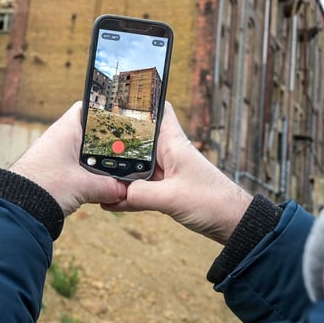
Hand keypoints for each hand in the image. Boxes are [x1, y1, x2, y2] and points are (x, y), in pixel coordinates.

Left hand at [10, 101, 126, 215]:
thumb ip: (109, 187)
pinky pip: (78, 171)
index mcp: (66, 131)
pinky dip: (90, 179)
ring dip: (100, 167)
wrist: (15, 209)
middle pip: (92, 136)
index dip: (106, 110)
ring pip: (86, 156)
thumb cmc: (44, 188)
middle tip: (127, 153)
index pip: (89, 109)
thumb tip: (125, 191)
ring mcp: (56, 158)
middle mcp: (60, 140)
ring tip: (117, 175)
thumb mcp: (84, 187)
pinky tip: (100, 190)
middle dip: (109, 147)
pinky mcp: (54, 175)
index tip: (123, 117)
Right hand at [102, 102, 251, 244]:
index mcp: (173, 143)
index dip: (139, 102)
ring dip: (118, 173)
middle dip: (116, 142)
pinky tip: (109, 203)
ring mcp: (167, 172)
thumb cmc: (212, 202)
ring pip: (136, 166)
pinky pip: (140, 189)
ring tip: (94, 176)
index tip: (115, 100)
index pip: (158, 109)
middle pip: (137, 139)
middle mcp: (168, 153)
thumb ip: (141, 195)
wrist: (233, 223)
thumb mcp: (172, 198)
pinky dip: (126, 195)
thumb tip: (114, 194)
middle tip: (89, 143)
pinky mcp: (167, 190)